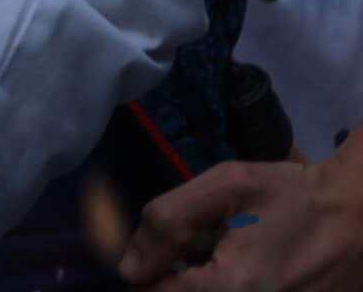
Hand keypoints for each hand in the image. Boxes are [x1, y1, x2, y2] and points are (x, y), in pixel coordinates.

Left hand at [120, 149, 362, 290]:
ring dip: (197, 287)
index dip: (147, 276)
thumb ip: (168, 221)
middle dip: (174, 285)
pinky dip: (225, 288)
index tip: (159, 256)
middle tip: (185, 260)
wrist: (357, 216)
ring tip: (215, 264)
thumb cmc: (290, 196)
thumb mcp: (225, 186)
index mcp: (234, 286)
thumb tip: (129, 269)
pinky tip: (235, 274)